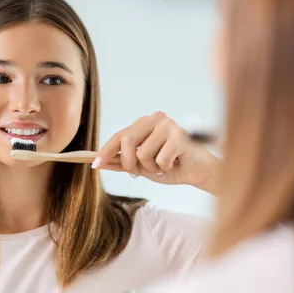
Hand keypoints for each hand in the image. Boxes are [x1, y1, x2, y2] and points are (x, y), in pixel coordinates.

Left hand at [93, 112, 220, 194]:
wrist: (199, 171)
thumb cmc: (171, 166)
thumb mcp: (142, 166)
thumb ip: (122, 163)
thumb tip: (99, 163)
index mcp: (144, 123)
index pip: (119, 136)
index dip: (105, 152)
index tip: (94, 165)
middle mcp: (154, 119)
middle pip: (127, 142)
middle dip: (129, 163)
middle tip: (138, 173)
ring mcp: (168, 125)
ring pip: (143, 153)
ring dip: (152, 168)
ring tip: (163, 165)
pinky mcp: (179, 135)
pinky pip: (160, 159)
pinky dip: (165, 167)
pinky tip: (175, 162)